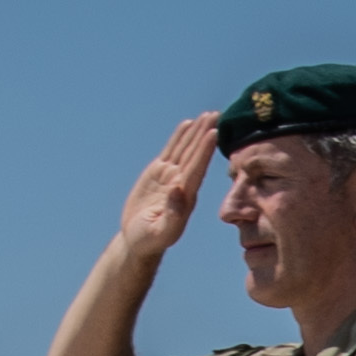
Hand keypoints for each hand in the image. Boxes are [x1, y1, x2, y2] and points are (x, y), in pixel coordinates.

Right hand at [119, 115, 218, 261]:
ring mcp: (171, 176)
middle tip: (217, 114)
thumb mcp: (160, 232)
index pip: (197, 168)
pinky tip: (188, 124)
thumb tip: (178, 189)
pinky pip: (171, 151)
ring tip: (208, 114)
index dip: (205, 151)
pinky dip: (179, 137)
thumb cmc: (149, 240)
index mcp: (185, 196)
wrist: (138, 241)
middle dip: (205, 134)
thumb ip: (172, 214)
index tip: (214, 133)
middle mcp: (181, 183)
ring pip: (185, 149)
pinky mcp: (159, 173)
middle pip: (194, 154)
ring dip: (196, 132)